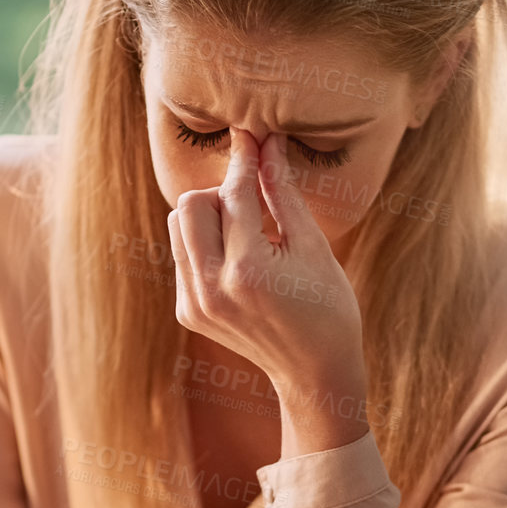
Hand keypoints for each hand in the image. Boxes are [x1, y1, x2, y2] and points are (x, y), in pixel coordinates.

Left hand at [167, 130, 368, 454]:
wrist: (313, 372)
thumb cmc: (327, 307)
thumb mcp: (312, 246)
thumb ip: (281, 192)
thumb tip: (268, 142)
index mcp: (248, 270)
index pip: (234, 194)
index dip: (245, 159)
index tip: (250, 134)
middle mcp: (211, 288)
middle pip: (190, 203)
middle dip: (222, 193)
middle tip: (257, 206)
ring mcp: (194, 304)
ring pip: (178, 226)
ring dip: (210, 218)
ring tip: (249, 236)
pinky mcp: (187, 312)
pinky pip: (183, 255)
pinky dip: (206, 246)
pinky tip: (241, 263)